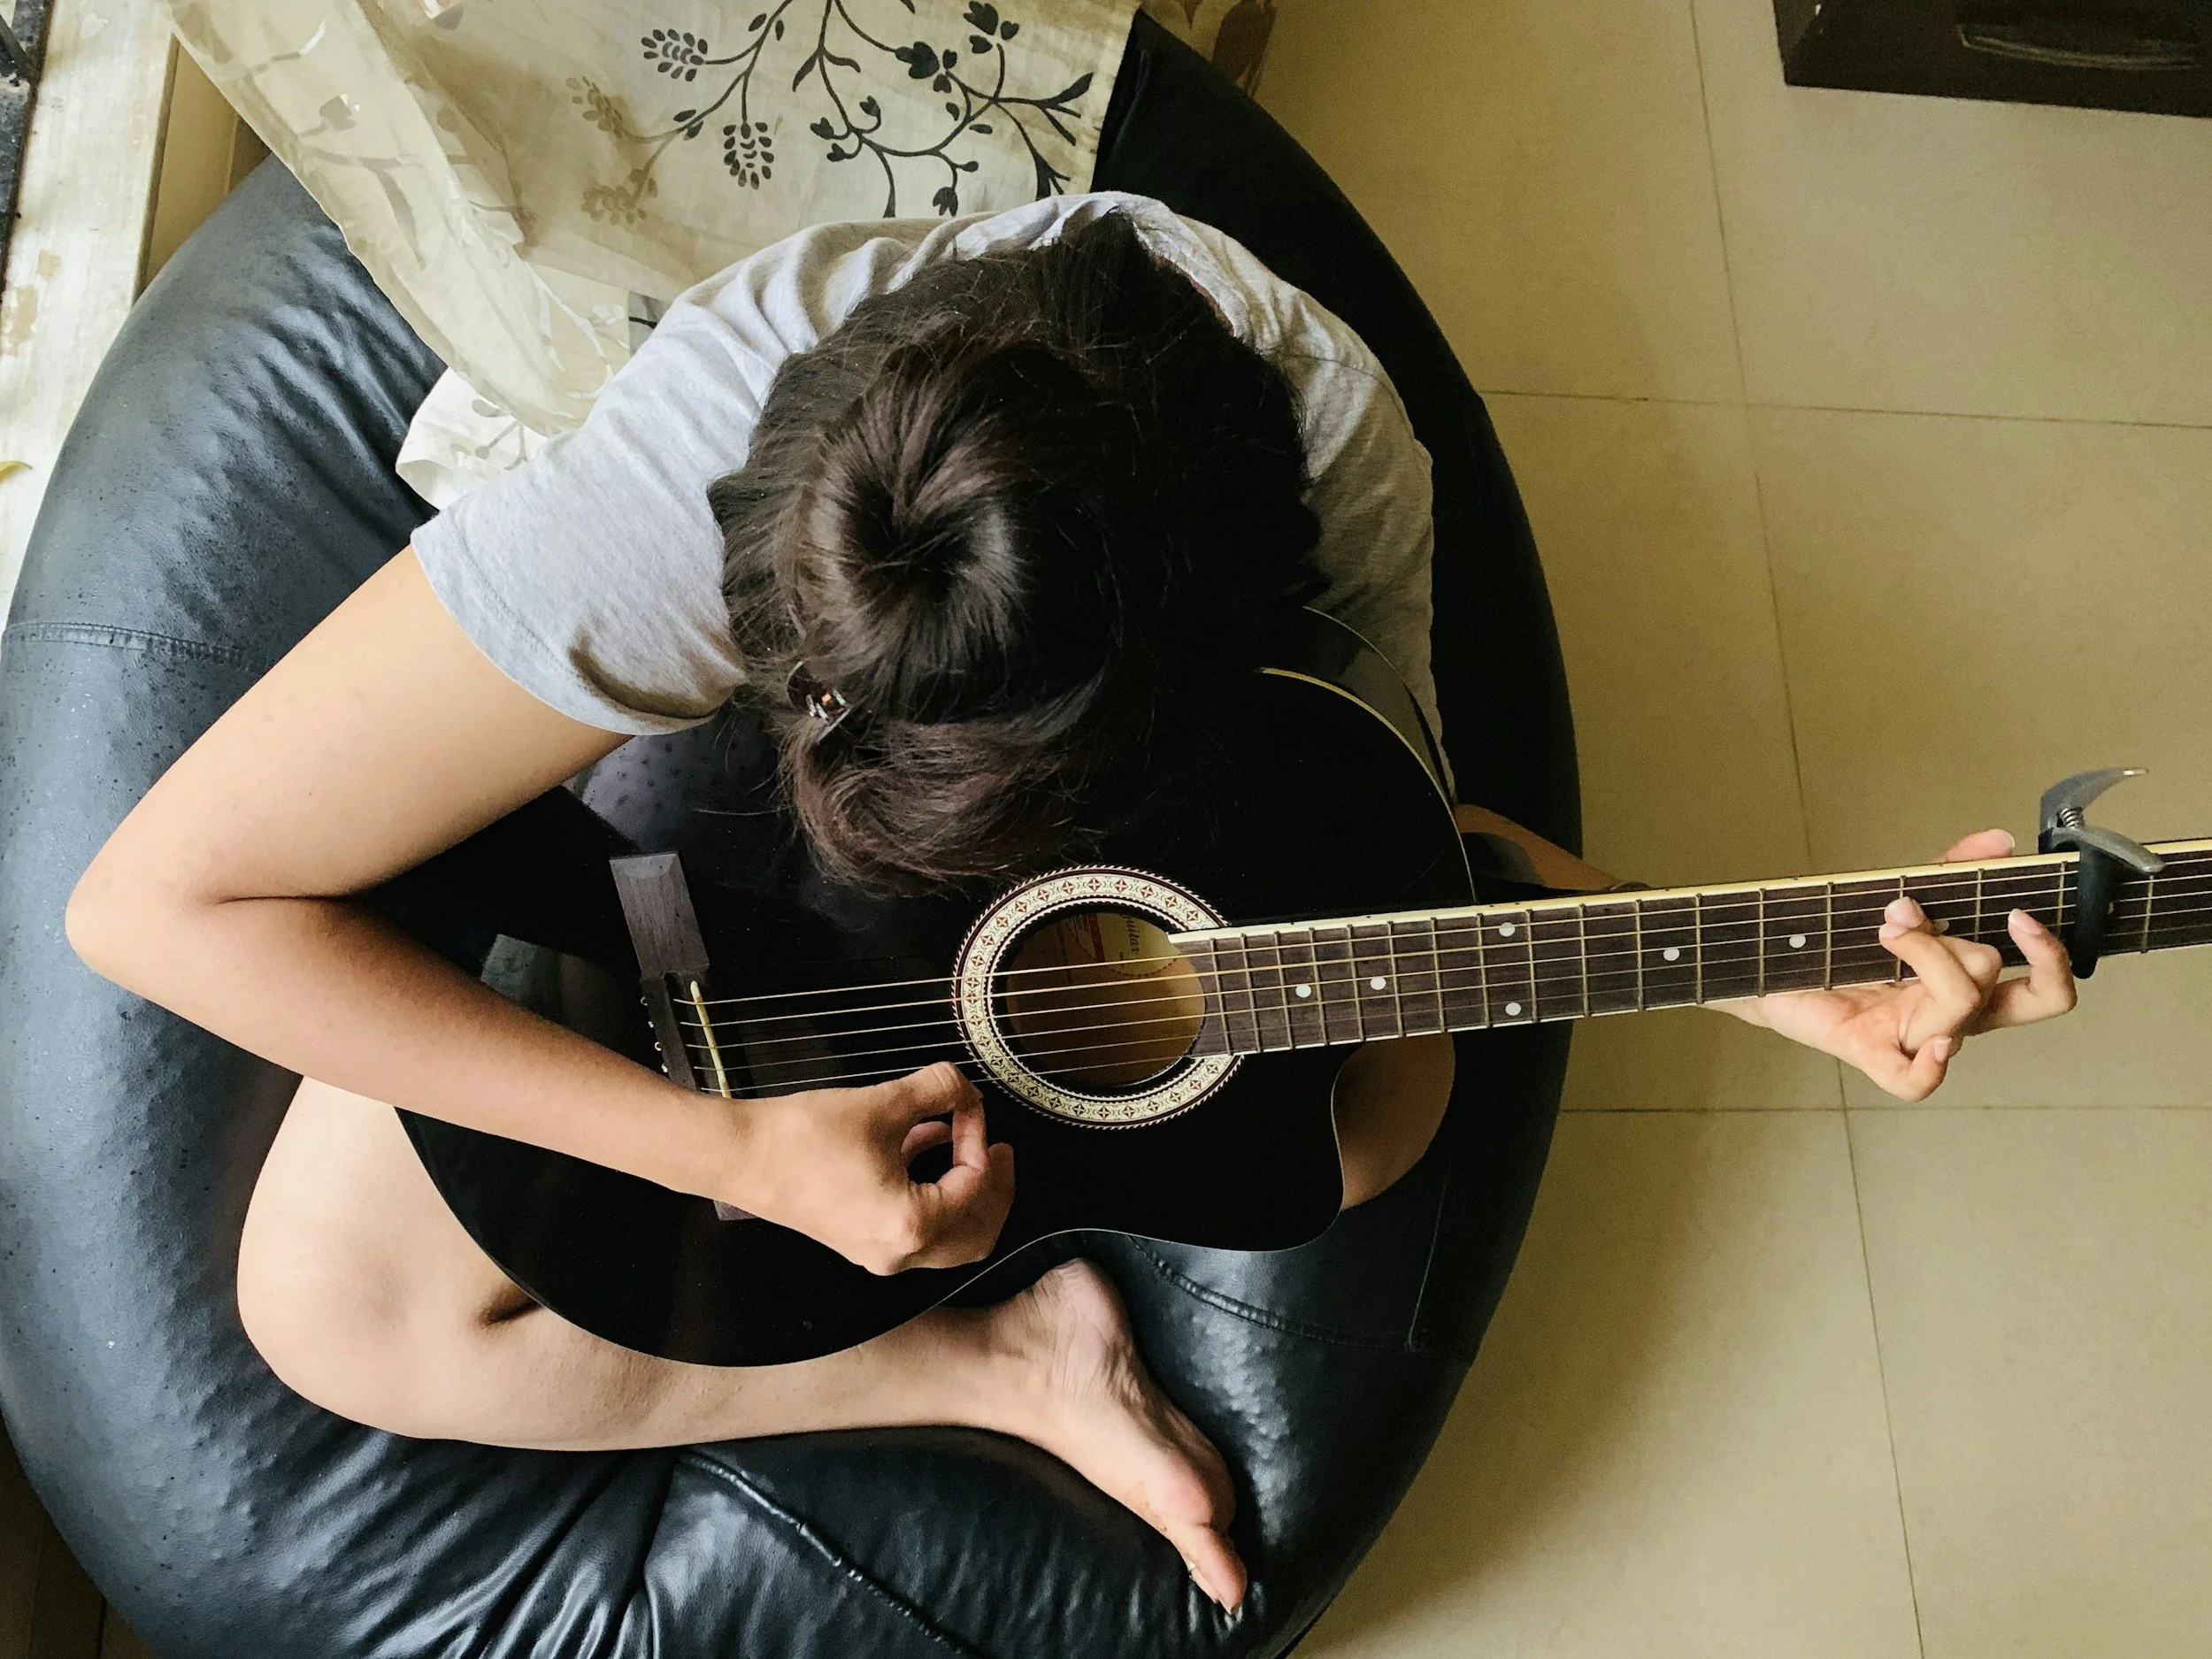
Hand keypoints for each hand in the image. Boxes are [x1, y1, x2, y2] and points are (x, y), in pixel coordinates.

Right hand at [724, 1061, 1014, 1273]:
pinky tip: (925, 1143)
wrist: (740, 1155)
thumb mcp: (885, 1103)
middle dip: (994, 1188)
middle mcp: (899, 1253)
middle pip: (976, 1233)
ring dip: (963, 1188)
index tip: (971, 1105)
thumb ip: (940, 1090)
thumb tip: (966, 1088)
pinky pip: (913, 1224)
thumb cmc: (805, 1137)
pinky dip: (930, 1189)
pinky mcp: (859, 1238)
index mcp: (912, 1226)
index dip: (980, 1138)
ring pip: (947, 1234)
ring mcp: (877, 1252)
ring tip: (967, 1141)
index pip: (975, 1184)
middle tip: (1000, 1149)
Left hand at [1719, 829, 2077, 1099]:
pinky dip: (1930, 1068)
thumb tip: (1998, 842)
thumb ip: (1948, 873)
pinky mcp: (1869, 1050)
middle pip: (1989, 987)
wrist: (1771, 965)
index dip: (2049, 959)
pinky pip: (1913, 1082)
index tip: (2019, 914)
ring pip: (1958, 1010)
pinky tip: (1933, 1044)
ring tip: (1885, 931)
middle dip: (1952, 942)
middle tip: (1901, 915)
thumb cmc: (1840, 944)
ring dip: (1926, 955)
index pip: (2044, 993)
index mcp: (1965, 986)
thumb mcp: (1899, 899)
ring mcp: (1911, 1036)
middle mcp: (1947, 1016)